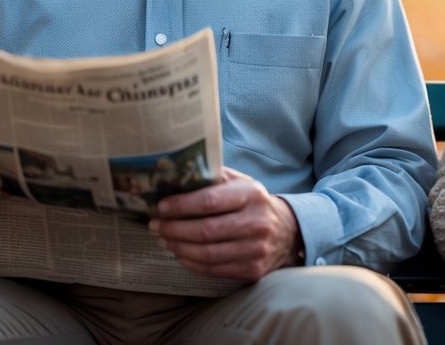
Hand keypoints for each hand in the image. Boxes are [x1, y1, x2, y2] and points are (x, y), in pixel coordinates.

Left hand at [149, 167, 300, 281]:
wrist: (288, 232)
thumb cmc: (254, 203)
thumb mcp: (241, 183)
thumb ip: (214, 177)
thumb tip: (176, 174)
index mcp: (251, 195)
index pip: (210, 201)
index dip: (181, 205)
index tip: (161, 207)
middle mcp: (256, 222)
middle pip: (205, 231)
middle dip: (174, 229)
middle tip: (155, 225)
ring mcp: (256, 249)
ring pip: (207, 254)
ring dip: (179, 247)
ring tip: (164, 239)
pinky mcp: (253, 270)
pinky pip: (214, 269)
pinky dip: (191, 263)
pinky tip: (180, 253)